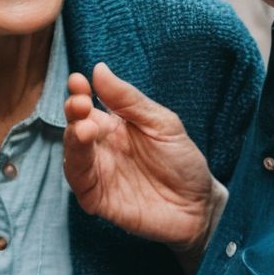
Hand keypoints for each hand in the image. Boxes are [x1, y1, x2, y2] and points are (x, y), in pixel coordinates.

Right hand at [64, 64, 225, 266]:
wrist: (200, 206)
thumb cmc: (182, 161)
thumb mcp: (162, 123)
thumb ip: (129, 100)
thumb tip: (99, 69)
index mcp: (113, 125)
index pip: (88, 104)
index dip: (79, 92)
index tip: (78, 80)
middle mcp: (101, 148)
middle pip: (76, 126)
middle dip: (74, 113)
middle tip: (81, 104)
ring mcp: (99, 173)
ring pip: (73, 154)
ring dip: (73, 140)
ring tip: (85, 129)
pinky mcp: (99, 199)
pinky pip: (80, 184)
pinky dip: (76, 170)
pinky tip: (83, 159)